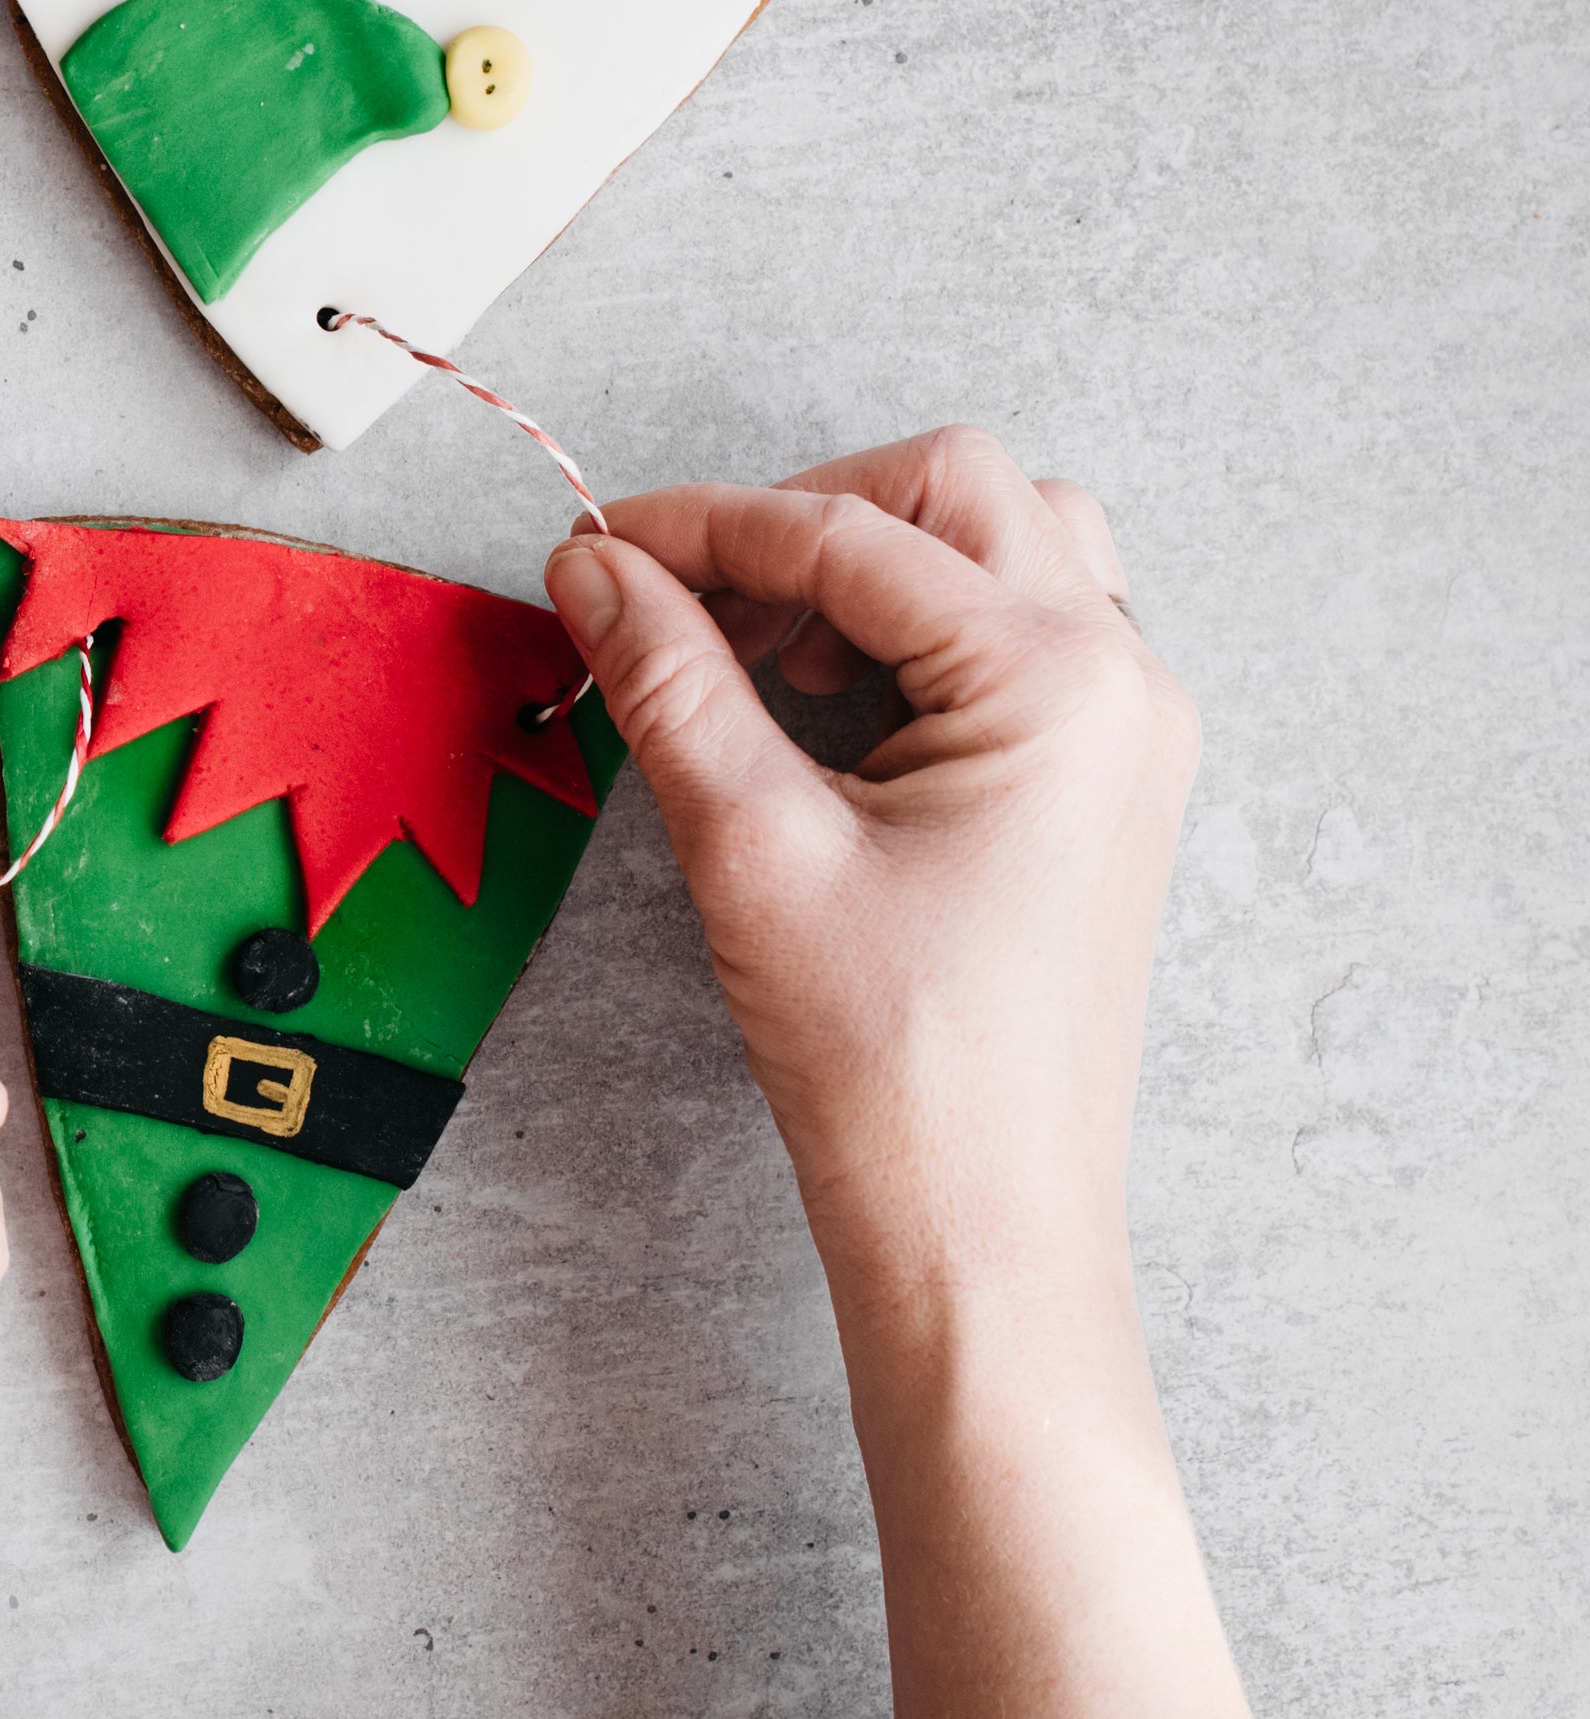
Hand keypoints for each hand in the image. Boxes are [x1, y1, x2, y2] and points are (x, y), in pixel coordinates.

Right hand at [547, 427, 1301, 1718]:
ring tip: (751, 656)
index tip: (593, 542)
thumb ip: (666, 679)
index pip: (851, 535)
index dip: (702, 525)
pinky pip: (1016, 636)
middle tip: (679, 594)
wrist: (983, 1223)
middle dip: (803, 518)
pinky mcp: (1101, 783)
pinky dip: (911, 633)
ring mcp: (1125, 732)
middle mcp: (1121, 680)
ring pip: (1000, 550)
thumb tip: (595, 570)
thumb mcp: (750, 842)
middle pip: (954, 494)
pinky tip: (816, 707)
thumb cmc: (892, 1060)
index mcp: (1057, 680)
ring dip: (867, 565)